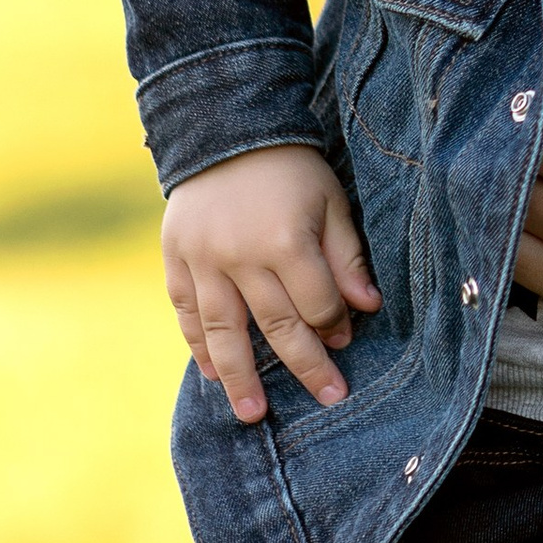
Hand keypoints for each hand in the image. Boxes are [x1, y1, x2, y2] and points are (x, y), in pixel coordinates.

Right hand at [162, 143, 379, 423]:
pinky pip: (185, 312)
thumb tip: (367, 308)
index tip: (345, 342)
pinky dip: (196, 345)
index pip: (315, 304)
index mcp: (285, 240)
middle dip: (304, 365)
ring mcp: (202, 260)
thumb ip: (346, 256)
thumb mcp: (331, 202)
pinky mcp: (175, 258)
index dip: (334, 326)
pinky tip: (209, 375)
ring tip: (251, 413)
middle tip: (327, 399)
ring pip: (222, 330)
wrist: (224, 129)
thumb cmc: (290, 170)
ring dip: (238, 376)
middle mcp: (240, 256)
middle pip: (276, 325)